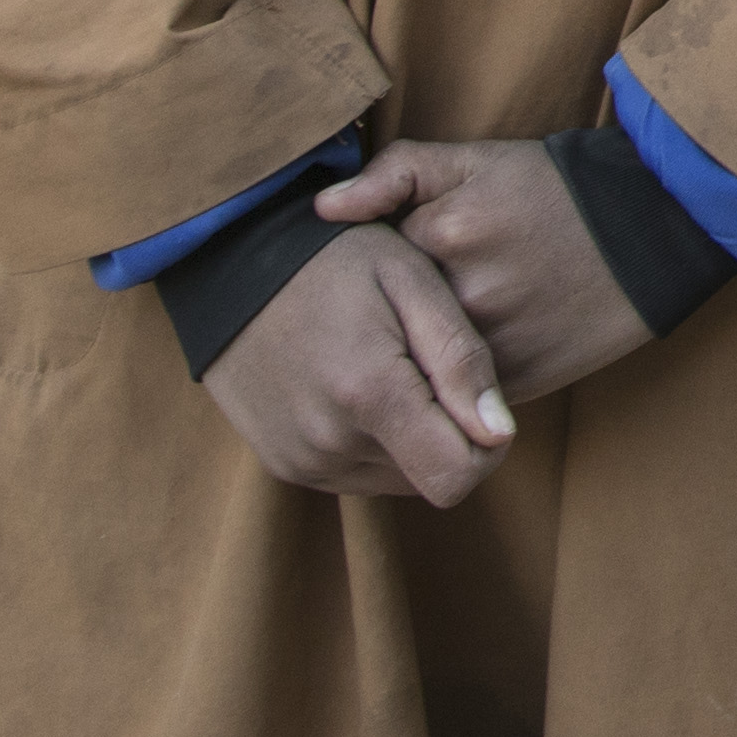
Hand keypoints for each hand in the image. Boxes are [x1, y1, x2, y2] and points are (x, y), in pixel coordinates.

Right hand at [195, 222, 512, 503]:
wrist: (236, 262)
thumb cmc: (338, 258)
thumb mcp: (412, 283)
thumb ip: (460, 361)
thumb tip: (500, 436)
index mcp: (370, 394)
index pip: (456, 478)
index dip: (485, 448)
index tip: (478, 399)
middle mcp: (330, 442)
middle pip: (428, 477)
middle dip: (443, 431)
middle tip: (421, 363)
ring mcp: (300, 458)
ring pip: (393, 478)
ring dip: (406, 436)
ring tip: (384, 367)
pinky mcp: (283, 463)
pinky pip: (352, 473)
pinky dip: (368, 440)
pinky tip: (353, 382)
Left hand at [323, 139, 655, 403]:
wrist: (653, 229)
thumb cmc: (557, 191)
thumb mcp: (479, 160)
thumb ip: (397, 172)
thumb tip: (322, 209)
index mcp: (442, 235)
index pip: (367, 265)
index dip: (375, 265)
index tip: (387, 264)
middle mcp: (459, 295)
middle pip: (389, 319)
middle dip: (390, 313)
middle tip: (411, 297)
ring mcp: (488, 345)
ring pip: (417, 363)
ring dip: (413, 352)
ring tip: (435, 326)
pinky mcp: (514, 382)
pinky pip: (455, 395)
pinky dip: (448, 381)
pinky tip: (453, 359)